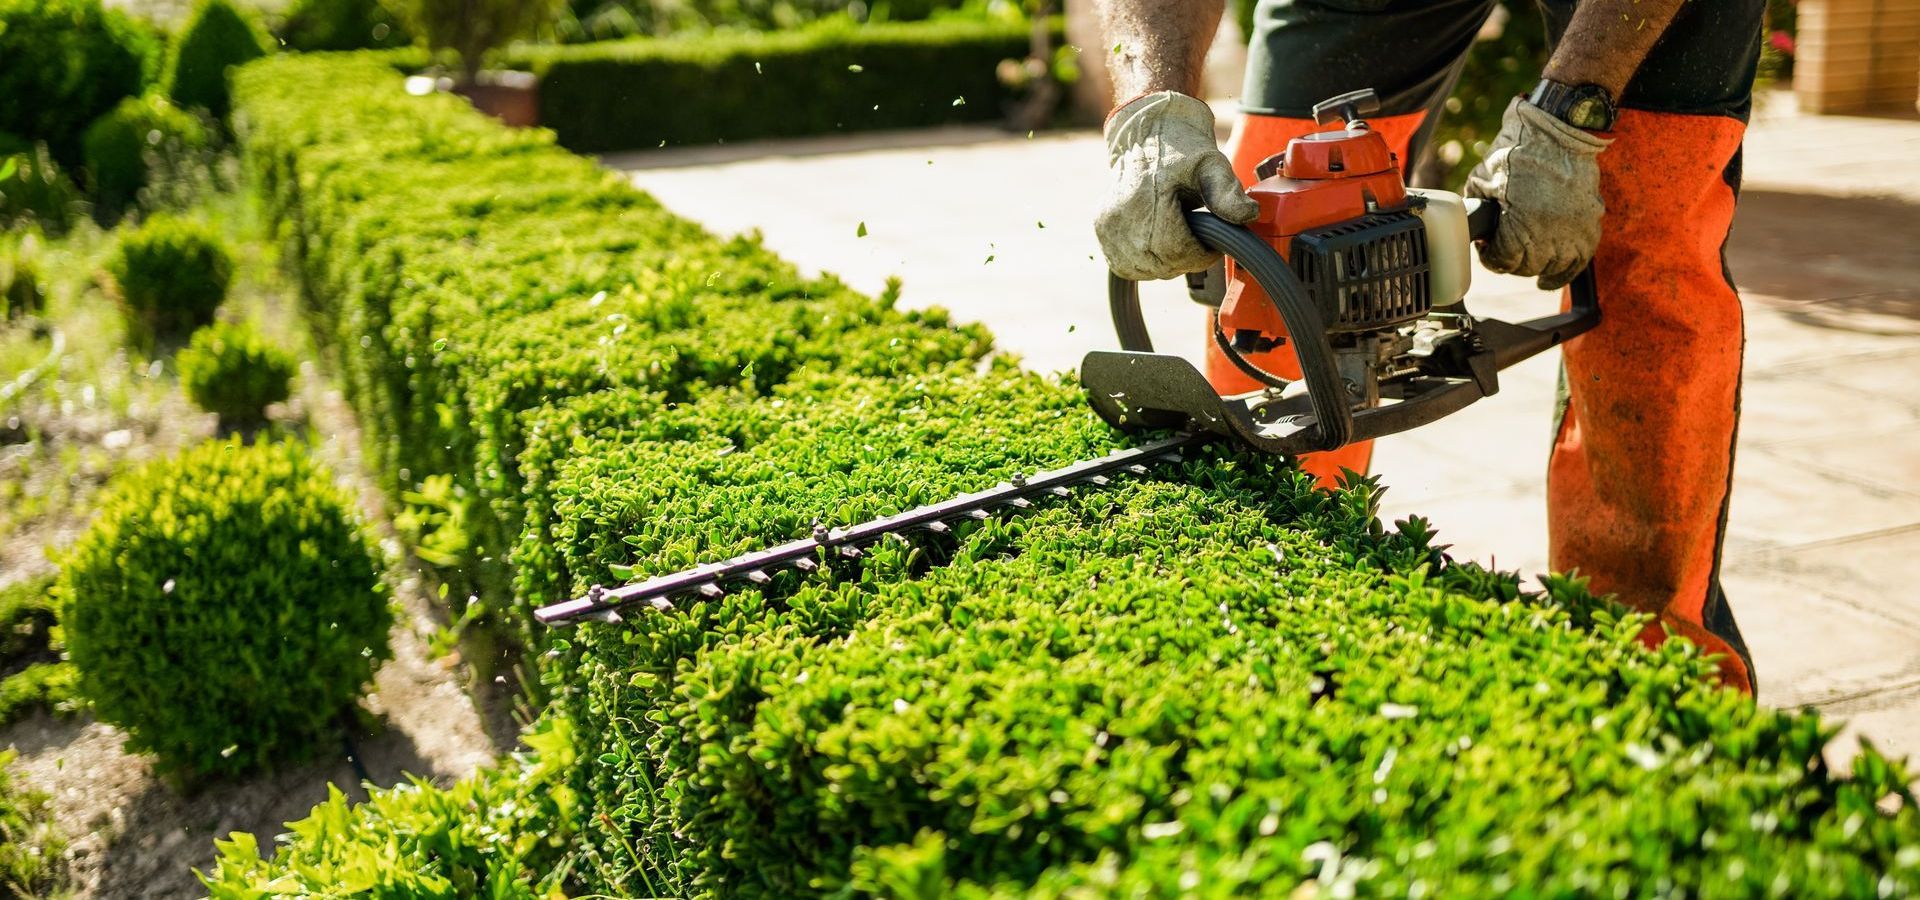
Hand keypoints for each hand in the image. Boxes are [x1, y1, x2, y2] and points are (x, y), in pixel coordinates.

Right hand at [1096, 92, 1259, 281]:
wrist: (1146, 133)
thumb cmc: (1182, 148)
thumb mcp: (1211, 164)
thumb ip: (1227, 191)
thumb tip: (1248, 215)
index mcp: (1145, 200)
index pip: (1175, 252)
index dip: (1200, 255)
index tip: (1212, 244)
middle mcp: (1120, 216)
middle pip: (1159, 264)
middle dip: (1186, 259)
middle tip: (1198, 239)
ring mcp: (1106, 226)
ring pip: (1143, 270)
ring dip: (1166, 263)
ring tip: (1178, 236)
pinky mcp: (1101, 230)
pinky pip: (1125, 265)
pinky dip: (1146, 263)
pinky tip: (1158, 243)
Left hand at [1465, 97, 1611, 290]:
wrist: (1559, 131)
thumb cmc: (1518, 151)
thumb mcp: (1482, 179)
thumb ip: (1475, 207)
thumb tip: (1472, 229)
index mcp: (1522, 225)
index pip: (1503, 261)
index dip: (1490, 257)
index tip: (1486, 249)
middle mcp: (1551, 234)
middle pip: (1526, 267)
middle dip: (1510, 260)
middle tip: (1503, 248)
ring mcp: (1574, 231)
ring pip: (1551, 267)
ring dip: (1535, 265)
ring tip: (1524, 258)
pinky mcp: (1591, 224)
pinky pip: (1578, 261)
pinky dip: (1563, 273)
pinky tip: (1547, 281)